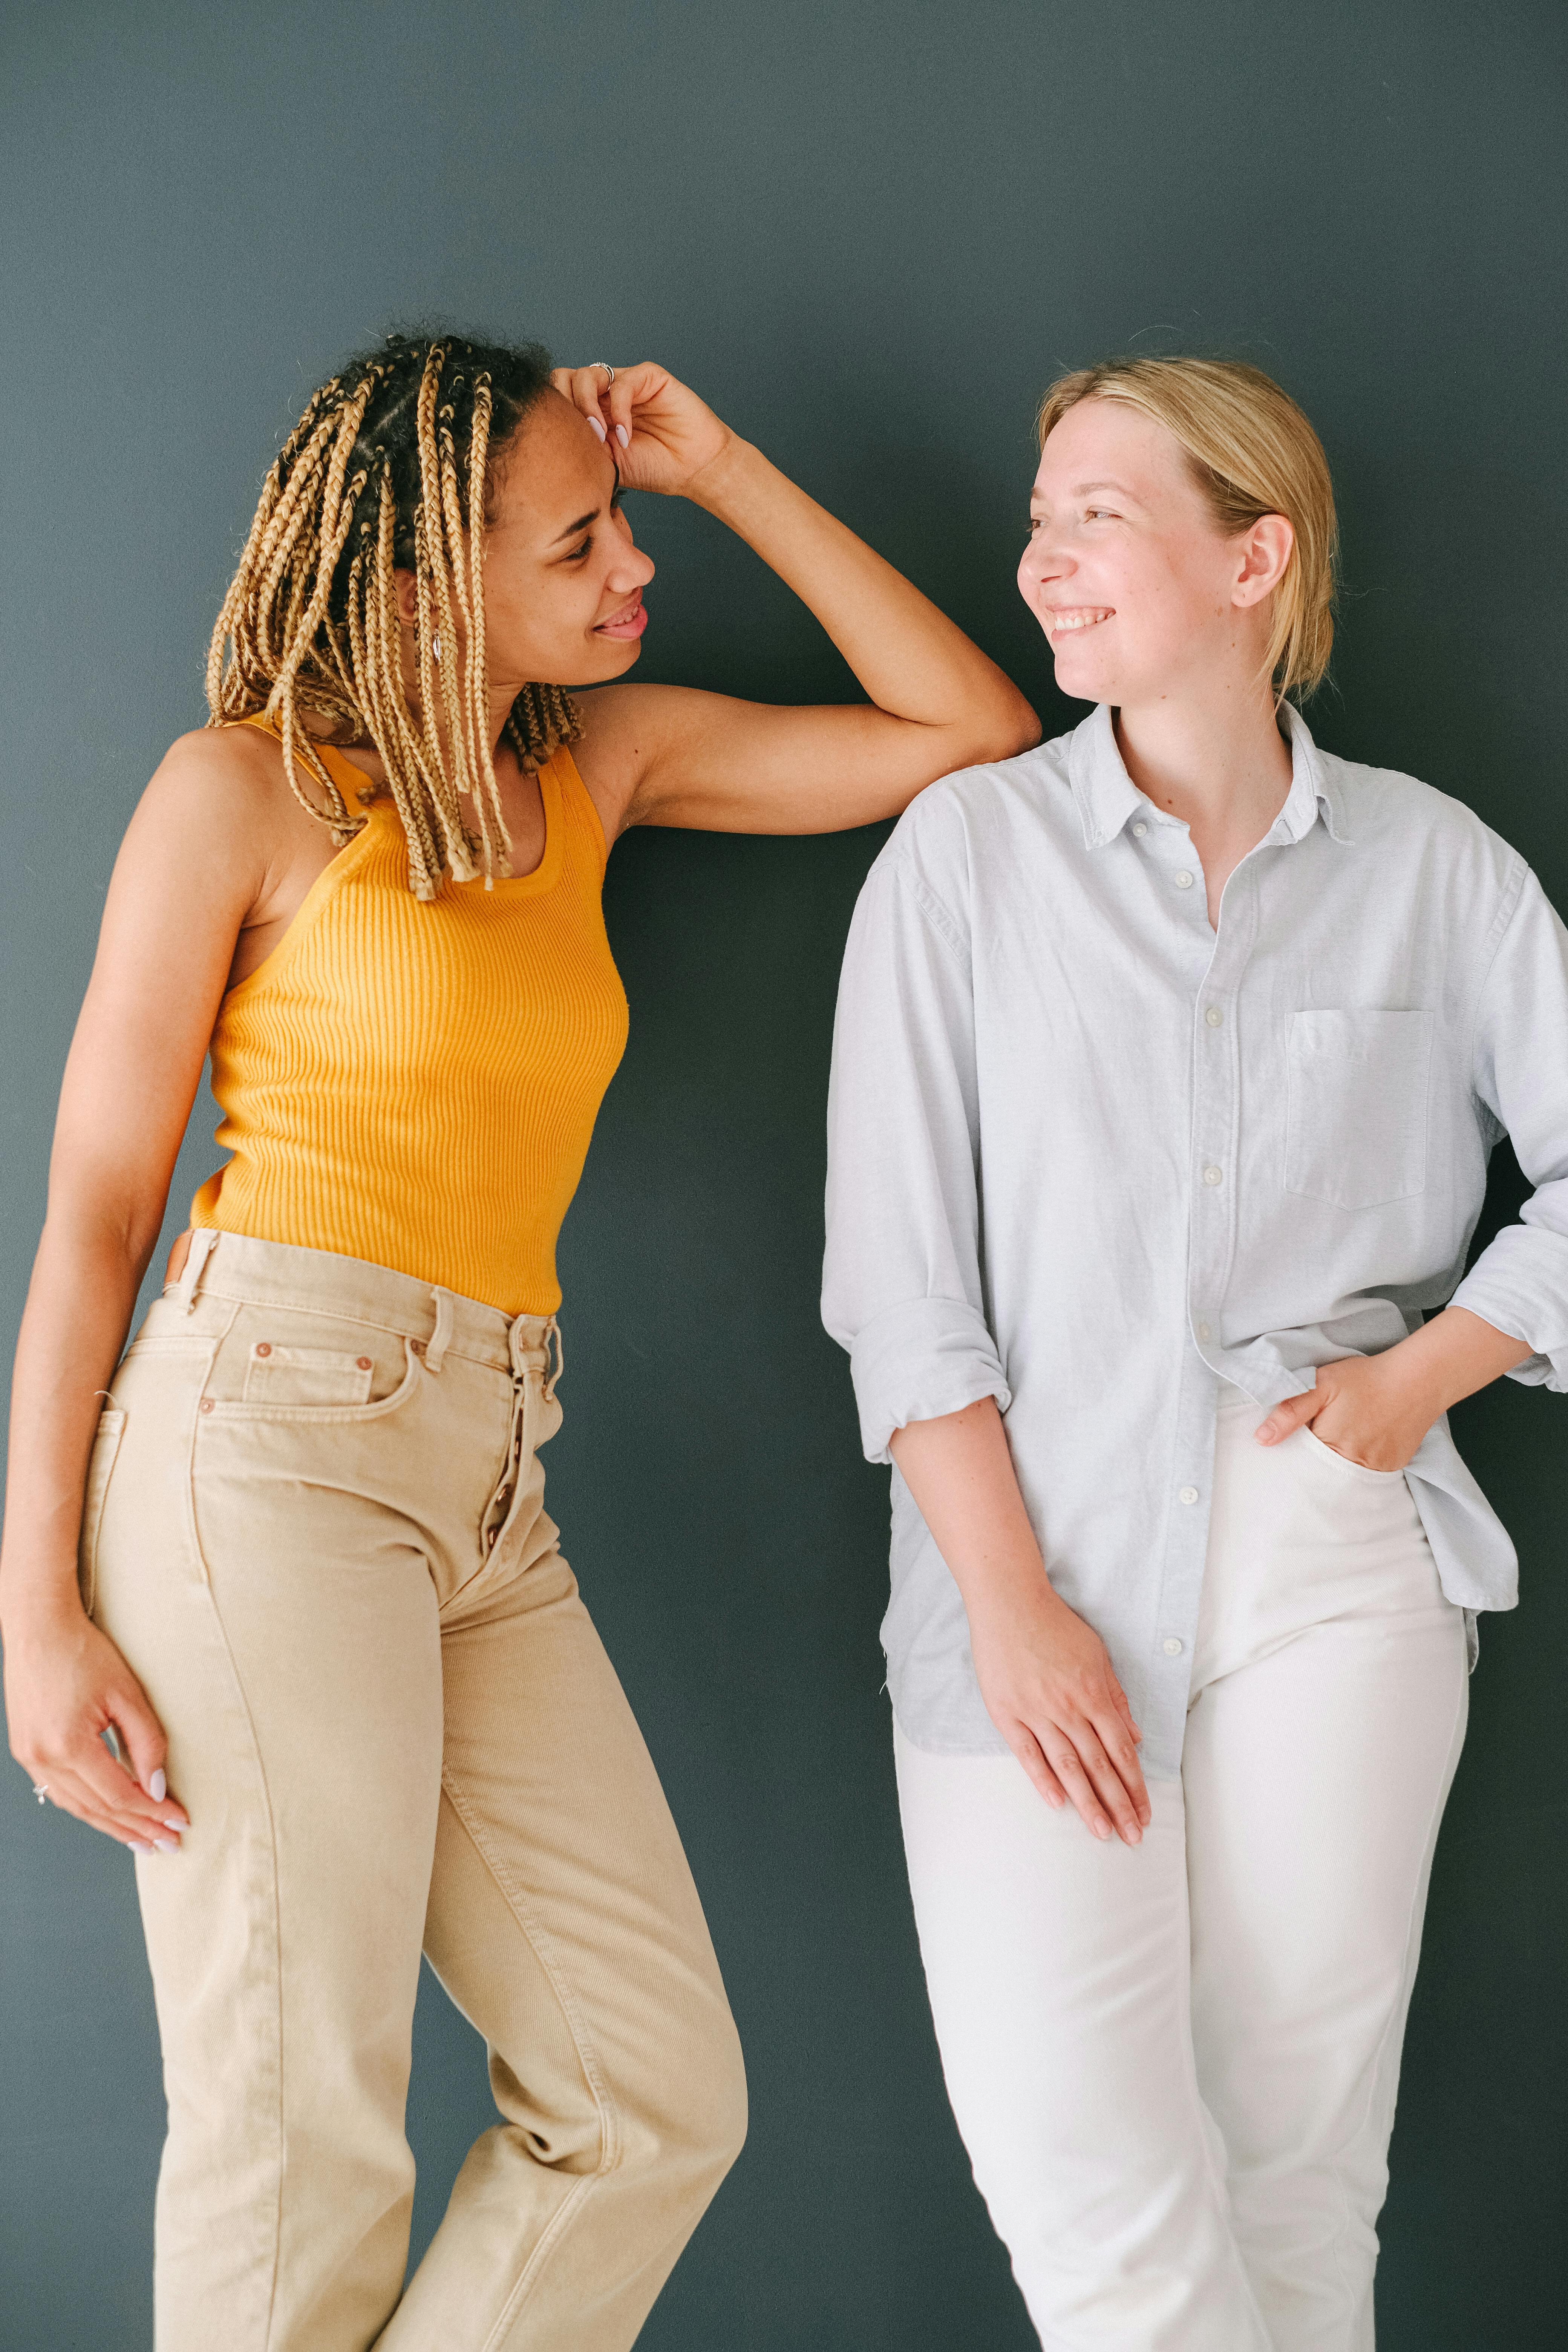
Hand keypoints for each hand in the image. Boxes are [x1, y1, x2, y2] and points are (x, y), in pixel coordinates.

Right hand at [4, 1597, 187, 1851]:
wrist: (39, 1630)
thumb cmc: (83, 1653)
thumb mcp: (127, 1693)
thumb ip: (146, 1742)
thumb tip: (158, 1786)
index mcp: (69, 1745)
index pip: (120, 1795)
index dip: (152, 1812)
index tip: (179, 1822)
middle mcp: (44, 1759)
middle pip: (98, 1809)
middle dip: (136, 1829)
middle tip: (168, 1844)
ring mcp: (30, 1759)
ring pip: (77, 1807)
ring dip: (112, 1826)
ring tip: (143, 1840)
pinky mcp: (27, 1752)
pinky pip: (60, 1793)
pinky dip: (88, 1807)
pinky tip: (109, 1815)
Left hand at [551, 361, 732, 496]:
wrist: (693, 470)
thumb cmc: (654, 468)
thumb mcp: (606, 463)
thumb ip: (582, 446)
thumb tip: (550, 437)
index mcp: (590, 412)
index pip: (556, 397)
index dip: (555, 414)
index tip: (565, 445)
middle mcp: (604, 394)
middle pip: (563, 378)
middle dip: (564, 404)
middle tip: (579, 434)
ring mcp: (625, 383)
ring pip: (587, 375)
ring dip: (587, 406)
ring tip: (602, 437)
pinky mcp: (648, 377)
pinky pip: (620, 383)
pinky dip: (618, 411)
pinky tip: (626, 436)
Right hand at [968, 1577, 1150, 1843]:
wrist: (1010, 1602)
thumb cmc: (1055, 1626)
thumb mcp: (1097, 1656)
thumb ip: (1115, 1698)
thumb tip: (1135, 1737)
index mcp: (1094, 1694)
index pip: (1122, 1751)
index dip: (1135, 1786)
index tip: (1145, 1814)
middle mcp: (1069, 1707)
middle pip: (1100, 1766)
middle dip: (1119, 1805)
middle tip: (1132, 1837)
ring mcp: (1037, 1712)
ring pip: (1068, 1766)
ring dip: (1087, 1802)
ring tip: (1102, 1832)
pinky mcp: (1007, 1713)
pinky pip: (1028, 1754)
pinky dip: (1043, 1779)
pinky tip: (1057, 1803)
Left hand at [1255, 1347, 1434, 1470]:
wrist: (1417, 1378)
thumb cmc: (1365, 1378)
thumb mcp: (1320, 1384)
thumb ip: (1290, 1411)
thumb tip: (1262, 1439)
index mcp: (1331, 1446)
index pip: (1301, 1464)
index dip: (1293, 1456)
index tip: (1290, 1448)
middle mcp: (1355, 1464)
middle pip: (1323, 1475)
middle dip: (1313, 1466)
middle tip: (1316, 1443)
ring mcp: (1377, 1469)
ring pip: (1346, 1477)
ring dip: (1337, 1466)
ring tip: (1341, 1441)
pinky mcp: (1394, 1466)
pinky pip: (1369, 1475)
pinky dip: (1359, 1464)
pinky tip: (1360, 1444)